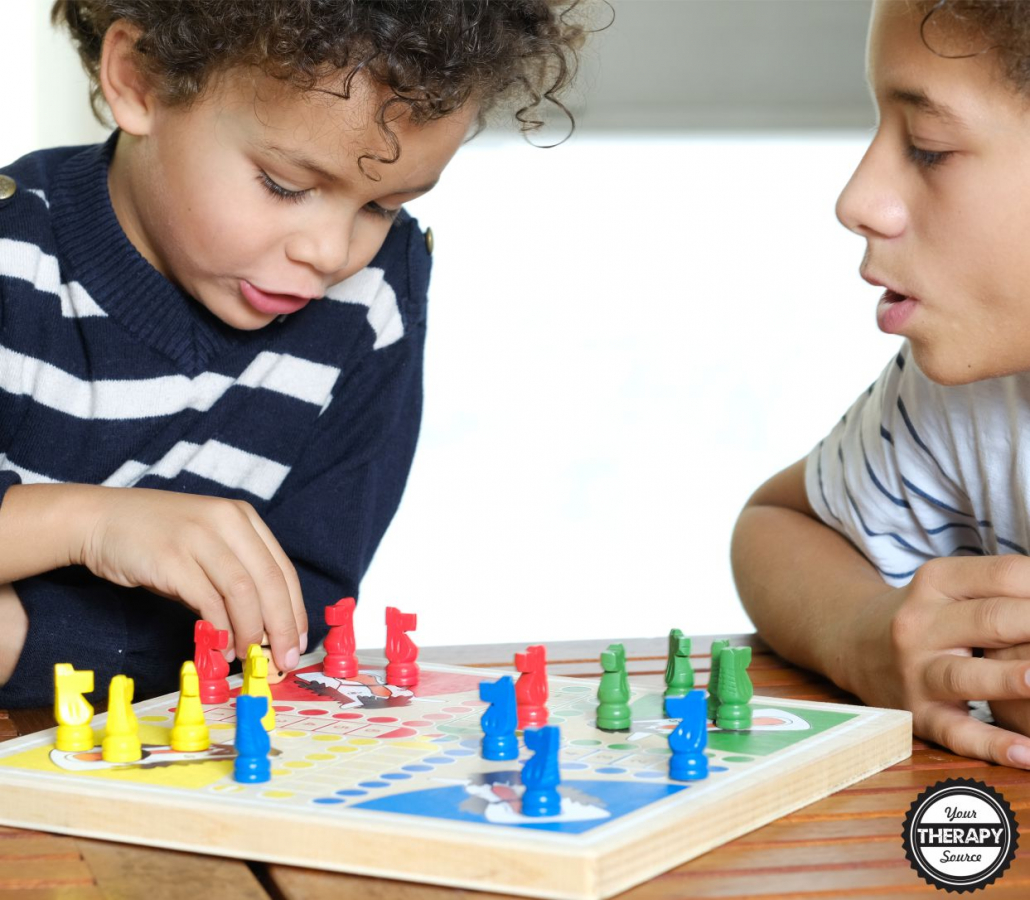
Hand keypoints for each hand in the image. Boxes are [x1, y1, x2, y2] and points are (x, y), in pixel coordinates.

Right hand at [73, 486, 305, 673]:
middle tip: (284, 659)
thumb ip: (233, 579)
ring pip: (243, 591)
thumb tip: (261, 629)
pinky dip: (219, 628)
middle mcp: (226, 521)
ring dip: (251, 630)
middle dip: (282, 626)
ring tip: (249, 656)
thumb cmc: (157, 539)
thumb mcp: (206, 547)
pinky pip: (207, 600)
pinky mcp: (171, 557)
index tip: (297, 642)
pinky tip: (221, 646)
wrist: (100, 519)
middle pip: (269, 581)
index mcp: (242, 517)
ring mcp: (199, 536)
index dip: (294, 610)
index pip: (281, 569)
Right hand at [843, 556, 1029, 767]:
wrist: (853, 643)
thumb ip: (1006, 586)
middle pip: (990, 620)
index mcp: (936, 581)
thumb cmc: (928, 615)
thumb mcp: (952, 585)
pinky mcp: (917, 714)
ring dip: (1009, 680)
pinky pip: (956, 732)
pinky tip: (1026, 754)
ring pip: (966, 675)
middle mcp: (920, 623)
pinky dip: (990, 745)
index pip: (1003, 576)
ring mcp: (916, 670)